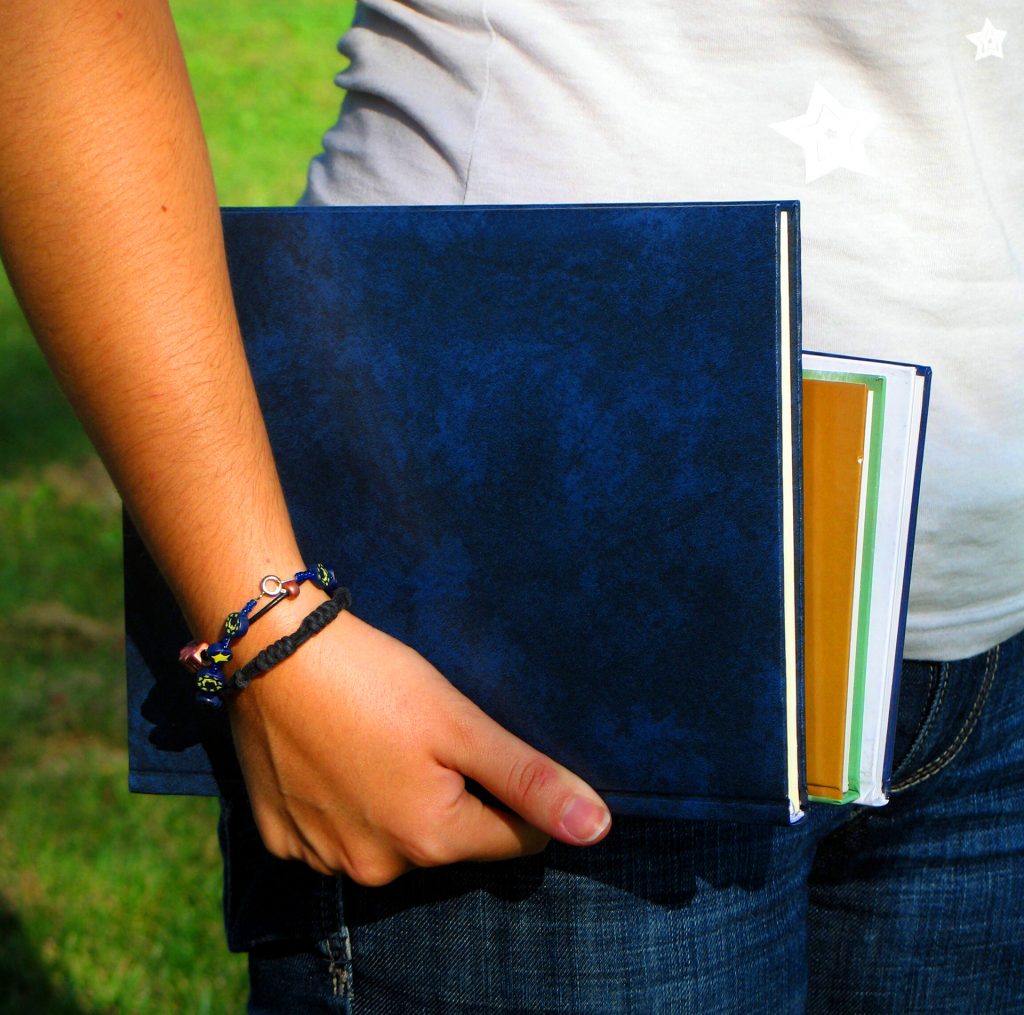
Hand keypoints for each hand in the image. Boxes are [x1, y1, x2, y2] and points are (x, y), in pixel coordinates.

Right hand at [228, 607, 611, 884]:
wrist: (270, 651)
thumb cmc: (373, 680)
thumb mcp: (460, 723)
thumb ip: (529, 780)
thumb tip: (598, 829)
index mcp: (431, 839)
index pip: (516, 839)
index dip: (516, 792)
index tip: (487, 747)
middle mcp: (378, 868)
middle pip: (451, 839)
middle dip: (454, 794)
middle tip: (424, 734)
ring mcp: (323, 859)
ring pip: (394, 838)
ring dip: (398, 800)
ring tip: (378, 739)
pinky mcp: (282, 839)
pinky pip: (337, 834)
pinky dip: (346, 803)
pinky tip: (336, 756)